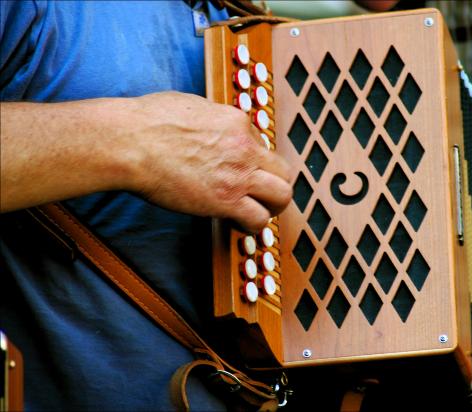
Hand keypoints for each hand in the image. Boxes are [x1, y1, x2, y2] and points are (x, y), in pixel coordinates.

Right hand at [128, 91, 291, 232]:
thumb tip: (209, 126)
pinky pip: (258, 219)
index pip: (260, 144)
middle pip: (283, 171)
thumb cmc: (147, 122)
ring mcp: (239, 174)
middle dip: (274, 184)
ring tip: (257, 211)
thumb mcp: (190, 104)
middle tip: (260, 193)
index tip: (236, 169)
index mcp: (236, 121)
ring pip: (281, 195)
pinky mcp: (227, 199)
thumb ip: (210, 118)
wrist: (131, 142)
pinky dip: (252, 224)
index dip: (250, 160)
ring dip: (272, 206)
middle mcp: (244, 147)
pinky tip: (239, 223)